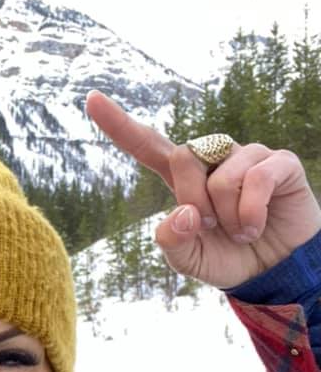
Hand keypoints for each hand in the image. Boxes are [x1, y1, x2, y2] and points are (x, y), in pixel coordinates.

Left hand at [85, 90, 320, 288]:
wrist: (272, 272)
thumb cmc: (226, 259)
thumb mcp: (187, 259)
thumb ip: (172, 241)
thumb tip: (184, 212)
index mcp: (182, 179)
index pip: (147, 145)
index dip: (120, 124)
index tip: (91, 99)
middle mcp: (213, 160)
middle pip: (184, 154)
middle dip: (192, 199)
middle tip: (211, 227)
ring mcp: (247, 157)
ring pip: (220, 175)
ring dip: (227, 215)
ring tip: (240, 231)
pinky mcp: (279, 164)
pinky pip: (257, 177)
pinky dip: (252, 212)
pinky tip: (257, 226)